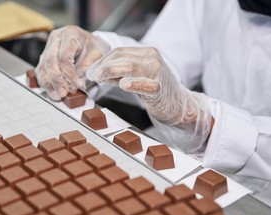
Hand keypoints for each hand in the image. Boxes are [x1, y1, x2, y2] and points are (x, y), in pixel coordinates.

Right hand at [35, 25, 108, 100]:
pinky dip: (46, 83)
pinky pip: (41, 71)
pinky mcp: (44, 57)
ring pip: (42, 67)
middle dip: (57, 80)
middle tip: (64, 93)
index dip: (69, 74)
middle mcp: (56, 38)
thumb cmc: (92, 47)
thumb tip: (74, 84)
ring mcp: (48, 47)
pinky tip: (53, 92)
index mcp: (70, 34)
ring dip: (49, 84)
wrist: (88, 43)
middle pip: (50, 61)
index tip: (77, 85)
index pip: (64, 56)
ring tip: (58, 95)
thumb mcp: (95, 55)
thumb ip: (84, 68)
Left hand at [86, 47, 212, 152]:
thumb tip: (98, 73)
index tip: (91, 71)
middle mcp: (152, 58)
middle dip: (103, 66)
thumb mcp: (136, 77)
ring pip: (130, 67)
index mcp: (146, 53)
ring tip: (98, 78)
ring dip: (111, 71)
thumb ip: (119, 74)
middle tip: (91, 76)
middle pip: (122, 58)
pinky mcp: (159, 88)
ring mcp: (157, 72)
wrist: (179, 105)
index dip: (102, 61)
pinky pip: (145, 84)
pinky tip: (123, 84)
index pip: (119, 52)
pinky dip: (133, 83)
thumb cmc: (157, 92)